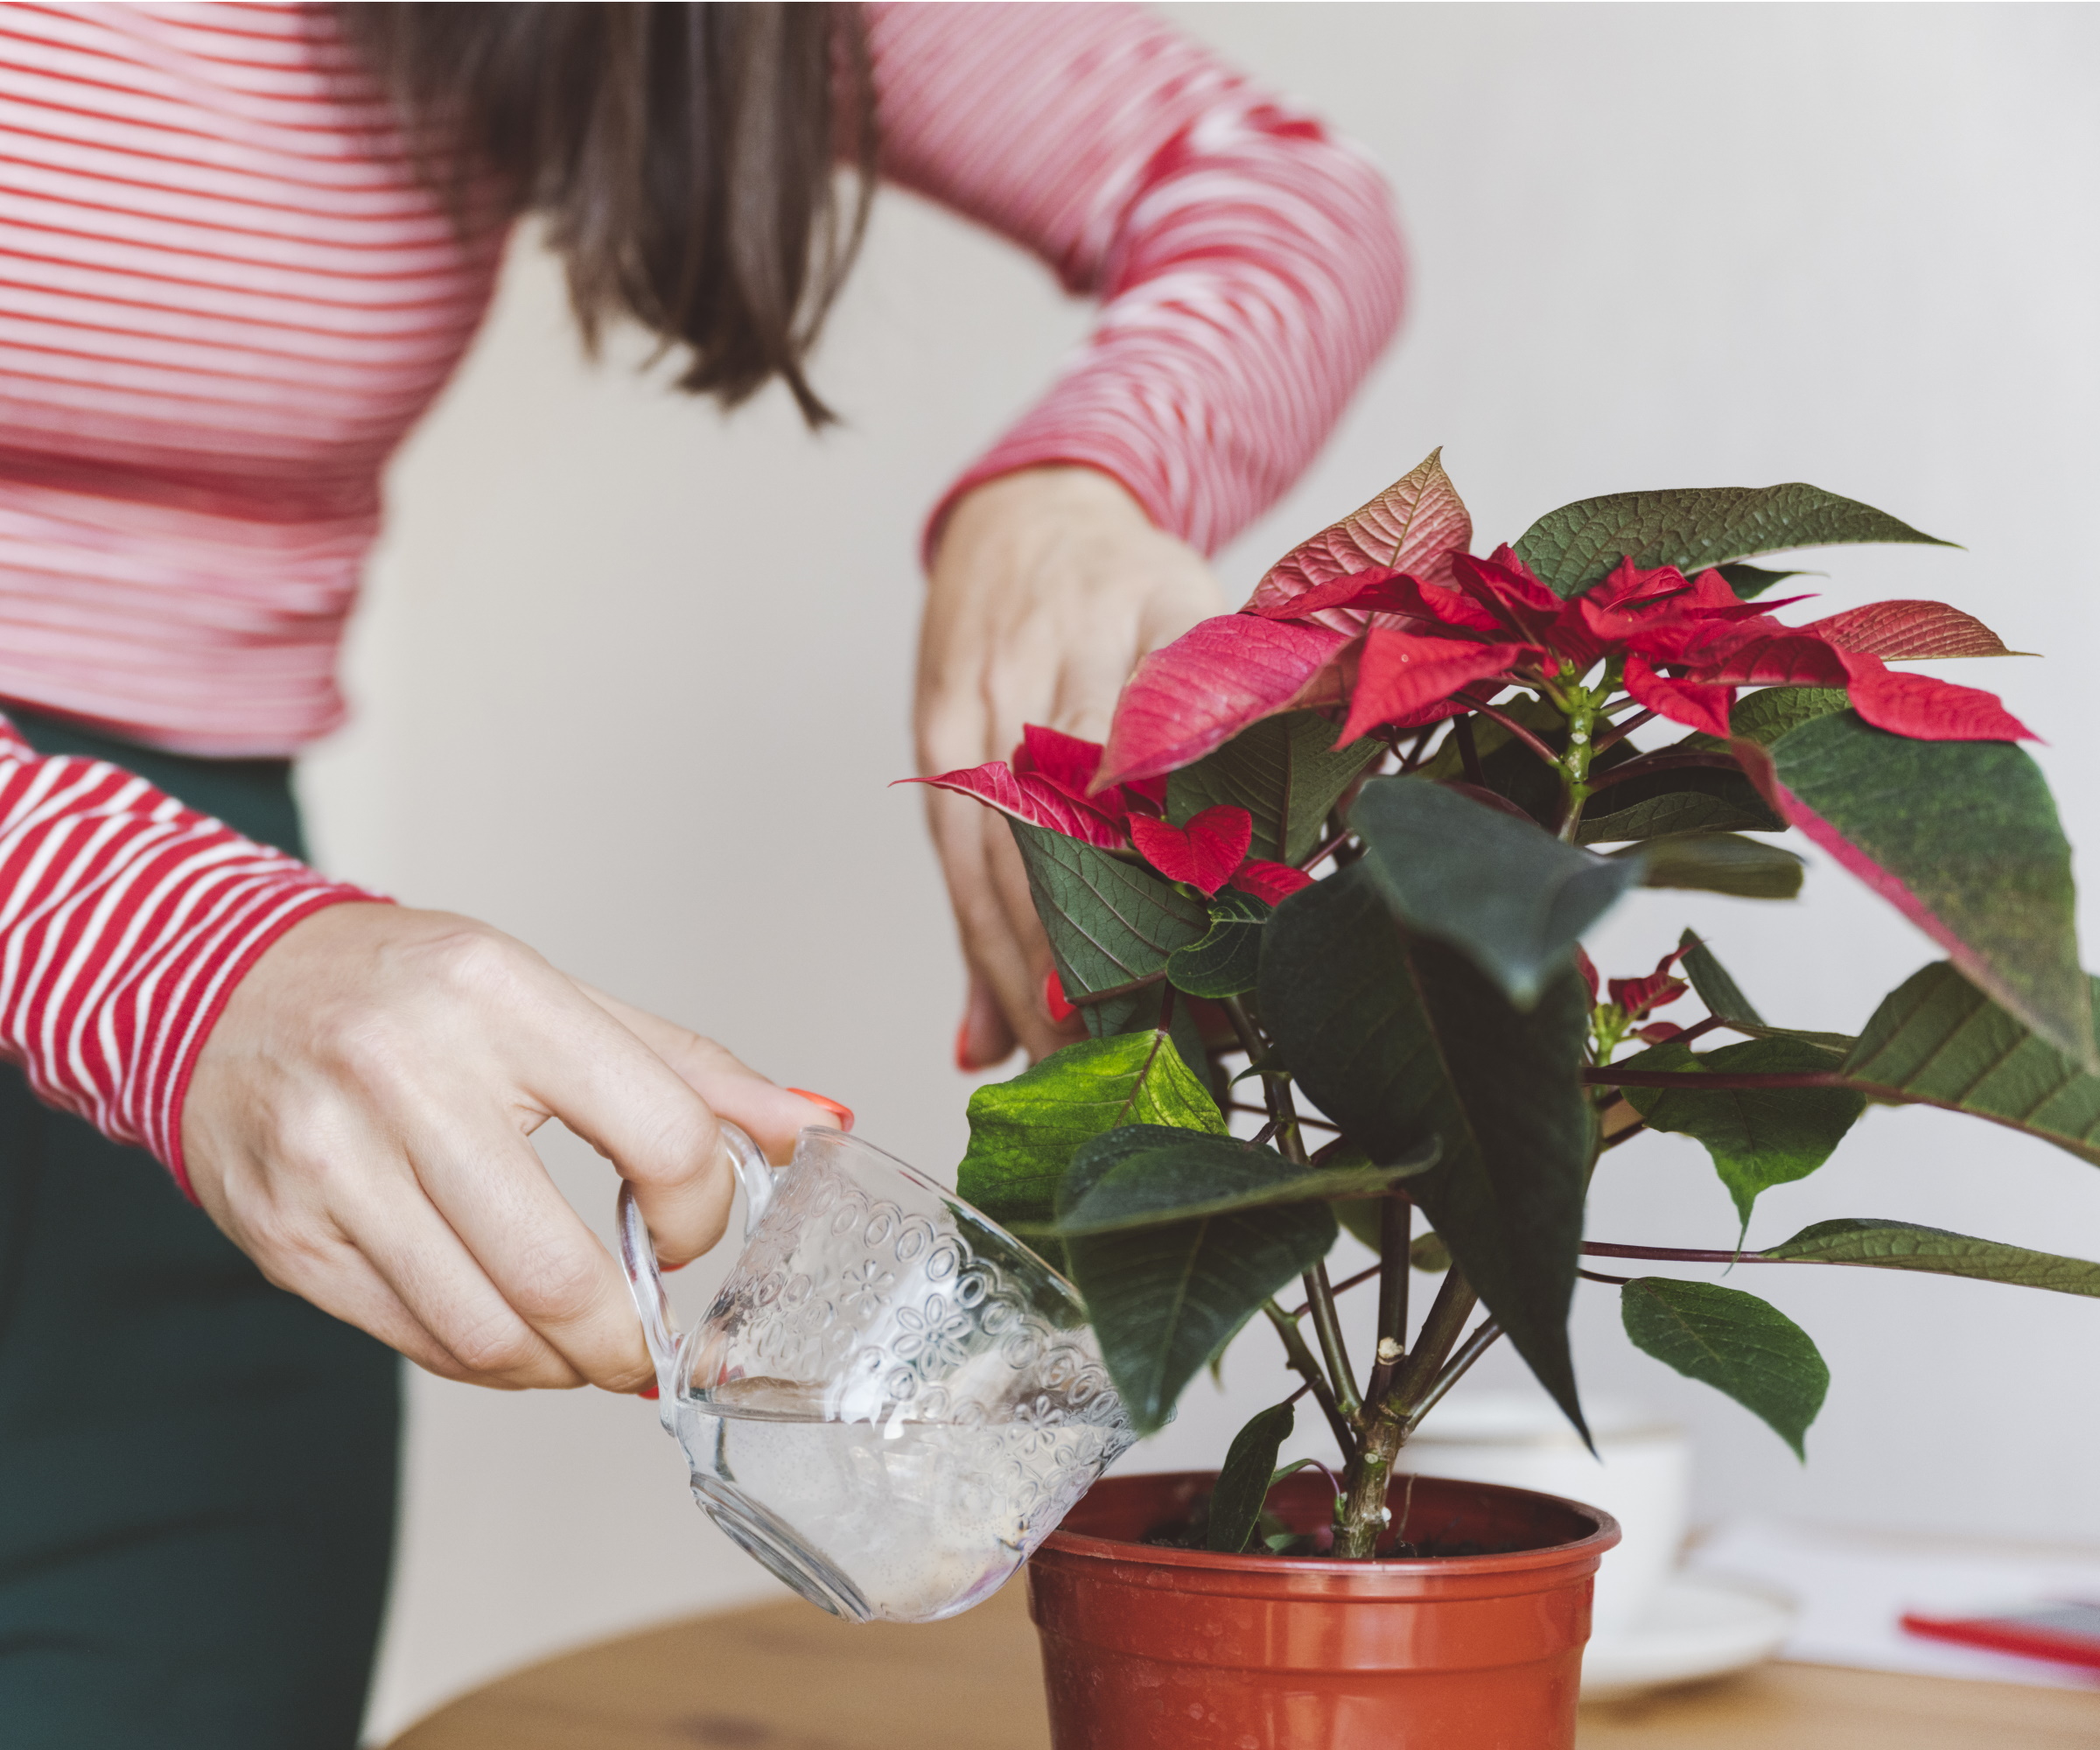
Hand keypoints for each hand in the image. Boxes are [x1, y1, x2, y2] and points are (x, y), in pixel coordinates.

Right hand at [181, 902, 831, 1390]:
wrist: (215, 987)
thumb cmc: (408, 990)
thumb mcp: (556, 996)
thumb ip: (690, 1070)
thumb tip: (817, 1126)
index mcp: (501, 997)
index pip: (661, 1138)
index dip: (701, 1211)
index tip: (686, 1225)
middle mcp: (407, 1075)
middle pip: (563, 1271)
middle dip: (629, 1338)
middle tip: (648, 1345)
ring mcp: (332, 1164)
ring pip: (487, 1331)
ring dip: (562, 1367)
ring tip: (582, 1346)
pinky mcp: (285, 1238)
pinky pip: (416, 1342)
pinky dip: (487, 1362)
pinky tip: (510, 1335)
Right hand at [916, 466, 1226, 1067]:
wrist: (1032, 510)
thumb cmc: (1137, 582)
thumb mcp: (1211, 618)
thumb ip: (1239, 720)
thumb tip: (1300, 812)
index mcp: (1136, 631)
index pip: (1138, 771)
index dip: (1146, 881)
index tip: (1176, 979)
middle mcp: (1045, 669)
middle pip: (1051, 837)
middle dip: (1077, 962)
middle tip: (1120, 1063)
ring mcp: (977, 704)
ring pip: (991, 865)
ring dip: (1020, 979)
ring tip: (1061, 1071)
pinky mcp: (936, 736)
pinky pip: (953, 861)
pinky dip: (976, 950)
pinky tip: (993, 1033)